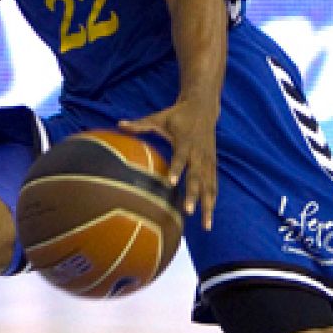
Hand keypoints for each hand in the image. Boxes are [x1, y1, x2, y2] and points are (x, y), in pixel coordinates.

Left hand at [118, 99, 218, 230]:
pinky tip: (209, 214)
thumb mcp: (159, 117)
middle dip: (193, 194)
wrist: (203, 107)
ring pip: (209, 184)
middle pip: (197, 175)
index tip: (171, 184)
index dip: (177, 169)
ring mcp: (207, 159)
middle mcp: (198, 152)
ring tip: (205, 225)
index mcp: (185, 141)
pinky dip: (212, 198)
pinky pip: (213, 183)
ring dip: (208, 204)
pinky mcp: (213, 163)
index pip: (180, 157)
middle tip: (188, 211)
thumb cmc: (177, 114)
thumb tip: (119, 124)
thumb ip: (140, 124)